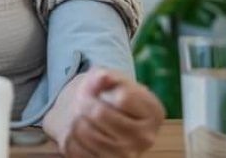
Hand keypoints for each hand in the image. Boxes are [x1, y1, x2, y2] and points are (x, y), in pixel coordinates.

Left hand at [45, 68, 164, 157]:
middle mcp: (145, 138)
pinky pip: (75, 148)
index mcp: (154, 113)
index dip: (105, 87)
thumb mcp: (113, 80)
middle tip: (84, 100)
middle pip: (99, 114)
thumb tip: (102, 77)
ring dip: (75, 118)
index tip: (103, 88)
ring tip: (81, 115)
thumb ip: (108, 76)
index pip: (122, 98)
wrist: (100, 121)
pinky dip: (71, 136)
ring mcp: (126, 155)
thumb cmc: (110, 96)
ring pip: (84, 131)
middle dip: (85, 101)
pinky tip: (80, 132)